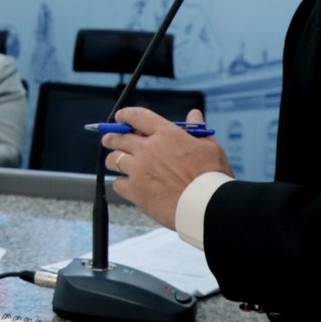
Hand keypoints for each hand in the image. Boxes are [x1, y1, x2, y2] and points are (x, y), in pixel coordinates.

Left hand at [101, 108, 231, 228]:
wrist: (206, 206)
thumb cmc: (212, 177)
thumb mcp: (210, 147)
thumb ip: (198, 130)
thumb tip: (194, 115)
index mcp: (166, 134)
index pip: (138, 117)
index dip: (125, 115)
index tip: (120, 117)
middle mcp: (148, 149)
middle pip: (119, 138)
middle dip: (111, 137)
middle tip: (109, 139)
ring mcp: (139, 170)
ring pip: (113, 160)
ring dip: (113, 159)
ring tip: (115, 162)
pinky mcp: (136, 191)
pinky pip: (117, 184)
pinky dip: (120, 183)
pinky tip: (126, 184)